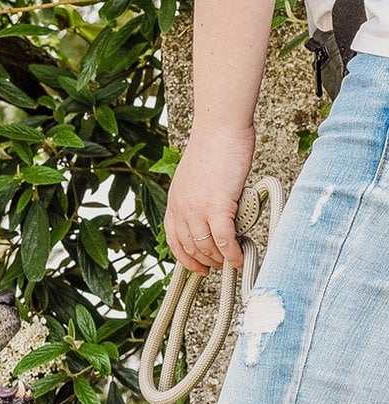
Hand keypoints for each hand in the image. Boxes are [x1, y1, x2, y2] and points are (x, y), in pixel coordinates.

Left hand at [165, 126, 254, 275]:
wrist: (220, 129)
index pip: (173, 240)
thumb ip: (199, 197)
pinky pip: (224, 240)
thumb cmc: (214, 146)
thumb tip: (214, 209)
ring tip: (228, 261)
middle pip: (189, 247)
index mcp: (174, 203)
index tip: (194, 265)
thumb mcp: (194, 178)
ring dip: (218, 258)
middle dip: (203, 261)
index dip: (184, 257)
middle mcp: (182, 209)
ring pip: (206, 247)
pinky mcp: (217, 207)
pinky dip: (232, 253)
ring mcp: (198, 210)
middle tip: (215, 267)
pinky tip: (238, 257)